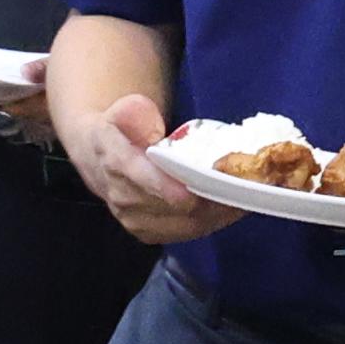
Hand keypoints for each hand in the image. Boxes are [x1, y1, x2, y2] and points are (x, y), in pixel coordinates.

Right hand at [61, 87, 231, 244]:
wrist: (100, 160)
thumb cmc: (122, 130)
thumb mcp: (124, 110)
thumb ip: (135, 113)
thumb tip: (153, 129)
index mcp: (115, 160)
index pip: (138, 175)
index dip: (163, 186)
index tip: (190, 191)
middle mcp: (122, 196)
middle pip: (169, 206)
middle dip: (205, 199)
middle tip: (239, 187)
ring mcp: (135, 220)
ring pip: (183, 224)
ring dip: (216, 213)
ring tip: (244, 198)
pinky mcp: (148, 233)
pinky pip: (185, 233)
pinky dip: (213, 222)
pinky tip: (232, 209)